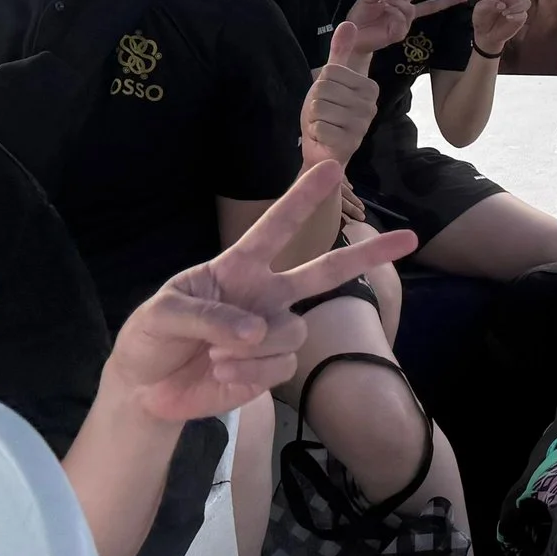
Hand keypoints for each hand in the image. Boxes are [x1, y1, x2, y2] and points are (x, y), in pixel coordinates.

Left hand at [101, 162, 418, 425]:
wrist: (147, 389)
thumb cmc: (151, 338)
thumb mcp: (161, 314)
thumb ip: (206, 315)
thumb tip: (254, 331)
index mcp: (237, 267)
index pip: (275, 228)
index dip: (302, 197)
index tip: (330, 166)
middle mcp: (264, 295)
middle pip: (325, 271)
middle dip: (367, 254)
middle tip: (409, 237)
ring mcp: (271, 332)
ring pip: (293, 331)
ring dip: (252, 348)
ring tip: (215, 356)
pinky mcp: (270, 369)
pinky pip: (279, 366)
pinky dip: (247, 374)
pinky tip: (221, 375)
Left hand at [301, 0, 391, 165]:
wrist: (323, 150)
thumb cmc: (328, 112)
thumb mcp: (331, 80)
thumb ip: (340, 52)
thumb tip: (348, 23)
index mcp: (370, 87)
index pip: (330, 71)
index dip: (321, 84)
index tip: (329, 98)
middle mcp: (370, 105)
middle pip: (323, 88)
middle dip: (315, 102)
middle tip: (324, 114)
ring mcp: (361, 125)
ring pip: (319, 107)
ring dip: (313, 118)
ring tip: (324, 125)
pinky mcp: (349, 143)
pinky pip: (318, 127)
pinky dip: (315, 133)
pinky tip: (324, 138)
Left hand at [360, 0, 468, 49]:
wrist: (352, 35)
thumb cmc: (359, 17)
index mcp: (398, 2)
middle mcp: (404, 13)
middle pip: (429, 6)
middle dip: (446, 1)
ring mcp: (403, 25)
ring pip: (409, 9)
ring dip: (396, 3)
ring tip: (383, 5)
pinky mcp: (398, 34)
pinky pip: (401, 18)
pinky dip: (393, 12)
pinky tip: (385, 12)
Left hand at [470, 0, 556, 58]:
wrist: (485, 35)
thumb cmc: (481, 18)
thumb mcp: (479, 8)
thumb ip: (489, 4)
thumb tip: (503, 5)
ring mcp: (518, 8)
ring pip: (526, 2)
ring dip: (515, 6)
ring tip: (504, 13)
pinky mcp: (520, 18)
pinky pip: (522, 14)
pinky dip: (514, 15)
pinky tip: (507, 18)